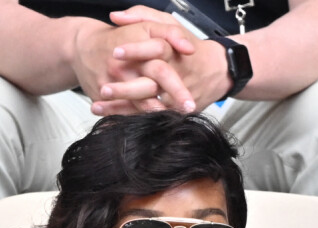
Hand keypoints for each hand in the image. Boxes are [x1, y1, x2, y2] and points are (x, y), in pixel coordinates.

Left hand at [90, 7, 230, 114]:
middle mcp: (175, 75)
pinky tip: (111, 121)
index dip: (136, 50)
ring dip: (123, 108)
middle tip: (103, 88)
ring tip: (98, 107)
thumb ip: (143, 17)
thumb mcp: (171, 25)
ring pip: (149, 105)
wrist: (219, 72)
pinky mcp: (175, 111)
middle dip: (126, 88)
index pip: (157, 48)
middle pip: (151, 83)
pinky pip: (152, 118)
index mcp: (173, 51)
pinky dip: (131, 120)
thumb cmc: (189, 49)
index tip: (116, 52)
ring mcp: (175, 97)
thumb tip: (115, 17)